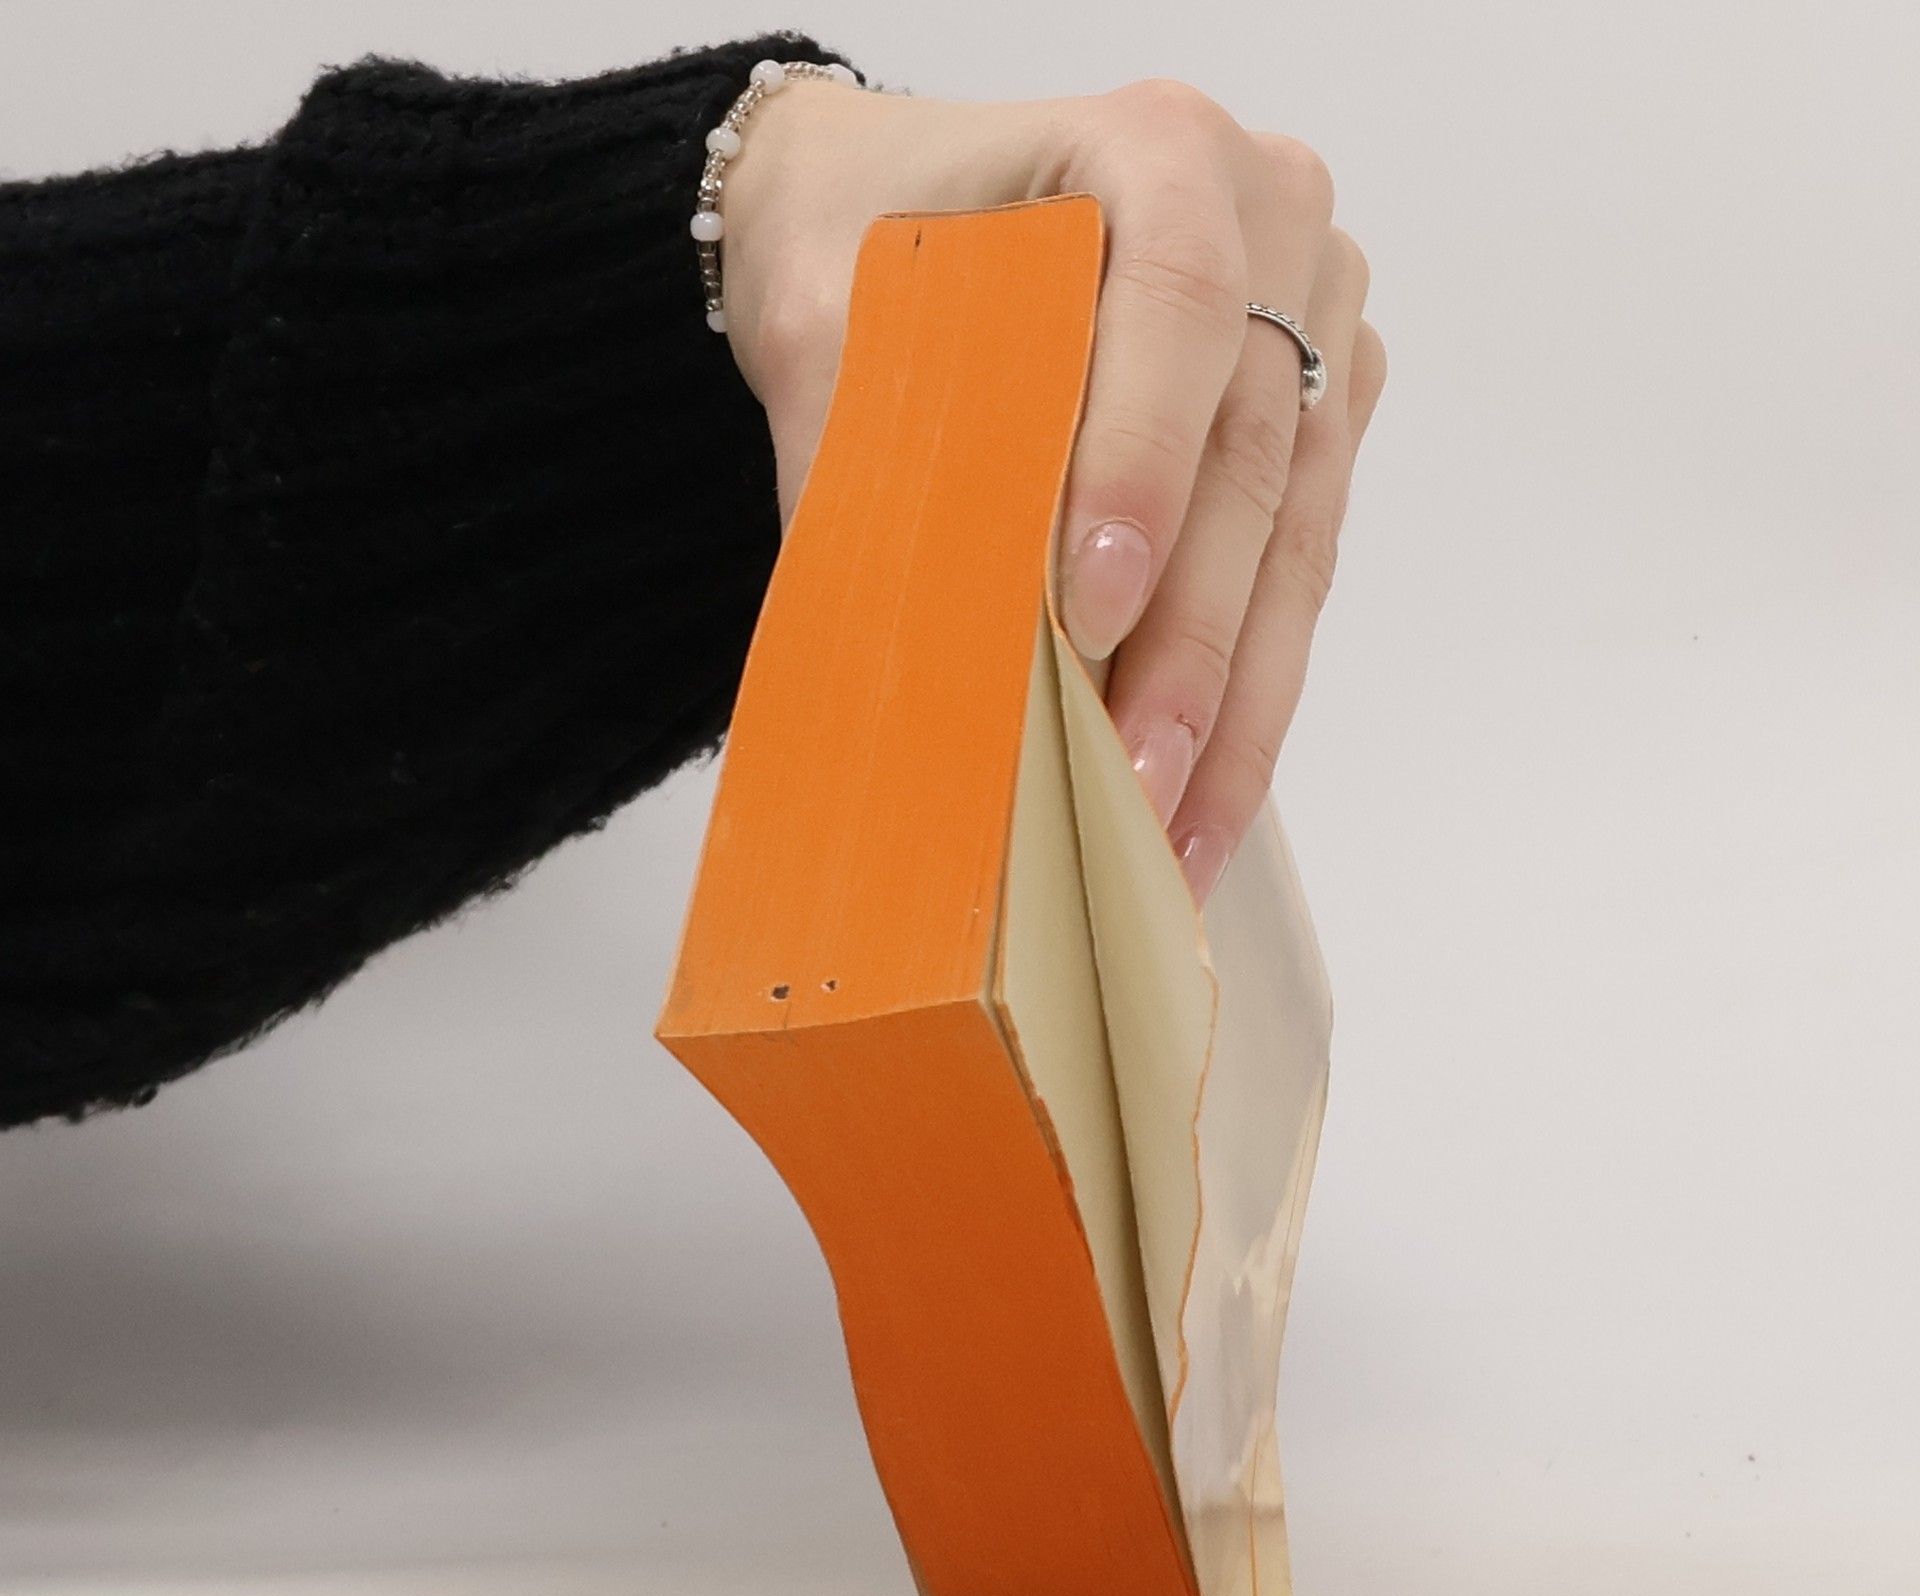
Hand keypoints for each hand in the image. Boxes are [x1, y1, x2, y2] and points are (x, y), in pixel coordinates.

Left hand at [722, 77, 1384, 903]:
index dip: (1146, 463)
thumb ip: (864, 455)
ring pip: (1295, 534)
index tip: (1091, 605)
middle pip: (1253, 451)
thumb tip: (896, 656)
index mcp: (1157, 147)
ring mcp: (1310, 320)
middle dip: (1192, 639)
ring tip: (1179, 827)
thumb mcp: (827, 321)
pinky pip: (1301, 563)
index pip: (1182, 304)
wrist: (887, 207)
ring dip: (1236, 696)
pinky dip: (1251, 683)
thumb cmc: (866, 237)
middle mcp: (1270, 218)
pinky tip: (1210, 783)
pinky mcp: (1319, 412)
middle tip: (1135, 777)